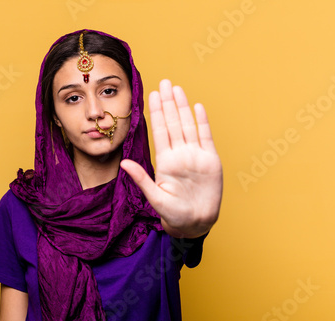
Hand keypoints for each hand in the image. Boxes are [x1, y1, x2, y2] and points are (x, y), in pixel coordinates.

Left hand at [120, 79, 222, 237]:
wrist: (195, 223)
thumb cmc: (173, 214)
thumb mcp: (155, 197)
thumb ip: (141, 178)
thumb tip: (123, 163)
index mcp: (165, 161)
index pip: (159, 131)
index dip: (156, 113)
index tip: (152, 95)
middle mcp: (179, 154)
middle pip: (173, 123)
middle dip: (168, 103)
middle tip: (164, 82)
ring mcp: (195, 155)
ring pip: (188, 126)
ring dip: (183, 107)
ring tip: (177, 89)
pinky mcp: (211, 160)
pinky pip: (206, 137)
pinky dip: (202, 122)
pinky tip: (197, 107)